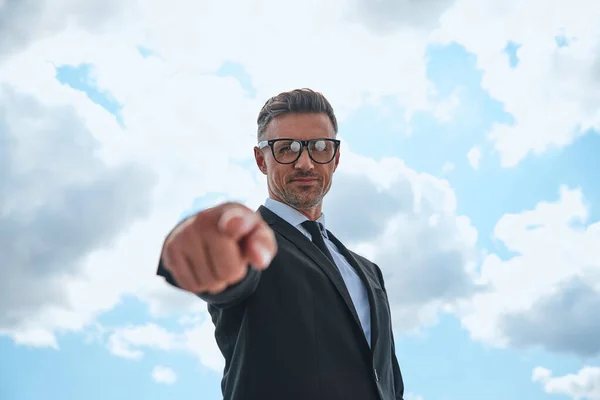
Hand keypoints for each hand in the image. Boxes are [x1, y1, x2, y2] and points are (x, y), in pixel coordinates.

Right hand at [161, 202, 276, 294]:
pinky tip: (202, 265)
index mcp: (234, 212)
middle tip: (230, 258)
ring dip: (216, 280)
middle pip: (228, 271)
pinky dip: (201, 283)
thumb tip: (258, 260)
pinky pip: (191, 285)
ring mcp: (185, 233)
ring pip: (209, 282)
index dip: (235, 225)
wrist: (210, 227)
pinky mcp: (170, 248)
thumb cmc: (241, 234)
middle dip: (233, 273)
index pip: (235, 220)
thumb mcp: (258, 237)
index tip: (231, 228)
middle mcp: (206, 218)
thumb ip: (263, 246)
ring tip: (215, 260)